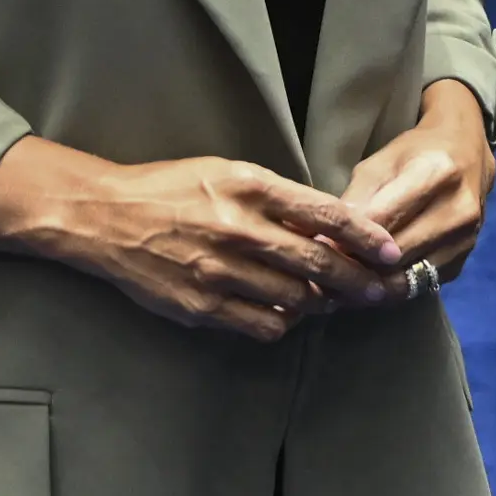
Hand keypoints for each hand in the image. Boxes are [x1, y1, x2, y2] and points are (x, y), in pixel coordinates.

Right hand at [0, 138, 407, 342]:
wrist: (105, 216)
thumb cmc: (171, 187)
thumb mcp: (227, 171)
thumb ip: (278, 198)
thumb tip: (330, 227)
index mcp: (248, 186)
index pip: (325, 214)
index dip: (366, 237)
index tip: (391, 252)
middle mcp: (236, 228)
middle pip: (319, 265)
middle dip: (359, 282)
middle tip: (381, 290)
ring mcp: (218, 271)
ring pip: (296, 300)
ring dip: (323, 304)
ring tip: (335, 302)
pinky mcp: (201, 306)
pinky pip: (262, 324)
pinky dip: (284, 322)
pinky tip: (287, 313)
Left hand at [341, 80, 495, 287]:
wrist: (467, 156)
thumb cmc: (414, 154)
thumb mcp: (378, 164)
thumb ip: (354, 201)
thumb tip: (322, 238)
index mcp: (435, 174)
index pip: (382, 219)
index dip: (347, 237)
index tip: (319, 246)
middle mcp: (457, 211)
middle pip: (395, 254)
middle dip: (356, 265)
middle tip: (324, 271)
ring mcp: (465, 241)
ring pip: (407, 278)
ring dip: (371, 284)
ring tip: (340, 282)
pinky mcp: (462, 264)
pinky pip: (418, 287)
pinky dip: (390, 288)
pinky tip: (367, 282)